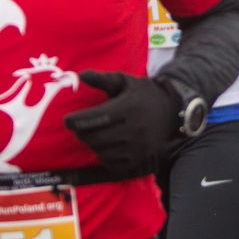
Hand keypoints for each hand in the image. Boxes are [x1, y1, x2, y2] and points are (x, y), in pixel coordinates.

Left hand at [63, 71, 178, 173]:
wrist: (171, 111)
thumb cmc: (143, 94)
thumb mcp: (125, 81)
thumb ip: (102, 79)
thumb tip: (81, 75)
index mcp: (128, 107)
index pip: (96, 118)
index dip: (77, 121)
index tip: (67, 120)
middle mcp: (134, 128)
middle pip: (96, 138)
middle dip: (81, 133)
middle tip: (78, 128)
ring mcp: (138, 146)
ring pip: (103, 152)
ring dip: (93, 145)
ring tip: (93, 136)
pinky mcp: (139, 158)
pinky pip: (113, 164)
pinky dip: (104, 156)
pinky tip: (105, 147)